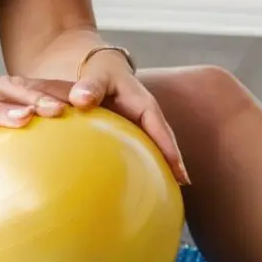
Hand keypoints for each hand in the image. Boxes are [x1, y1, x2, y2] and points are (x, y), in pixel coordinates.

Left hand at [68, 50, 190, 184]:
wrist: (99, 69)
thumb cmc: (99, 72)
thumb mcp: (97, 75)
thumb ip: (90, 86)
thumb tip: (80, 100)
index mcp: (144, 105)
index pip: (161, 131)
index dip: (171, 152)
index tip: (181, 175)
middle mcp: (146, 118)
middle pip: (164, 144)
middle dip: (173, 165)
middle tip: (181, 188)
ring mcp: (139, 127)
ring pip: (153, 149)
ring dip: (161, 168)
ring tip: (167, 192)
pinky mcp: (129, 134)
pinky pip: (139, 150)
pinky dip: (143, 165)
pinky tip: (140, 185)